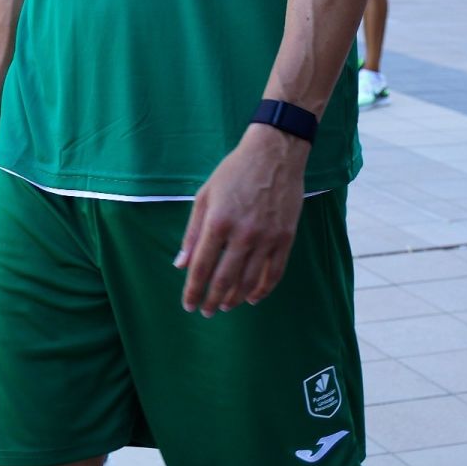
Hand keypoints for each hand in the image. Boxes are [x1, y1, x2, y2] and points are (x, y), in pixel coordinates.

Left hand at [175, 125, 307, 316]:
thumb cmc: (234, 172)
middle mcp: (242, 234)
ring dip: (235, 299)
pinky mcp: (285, 238)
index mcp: (218, 222)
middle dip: (212, 300)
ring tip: (225, 306)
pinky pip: (274, 273)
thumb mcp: (205, 196)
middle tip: (206, 311)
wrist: (274, 154)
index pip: (201, 267)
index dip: (193, 290)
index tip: (189, 304)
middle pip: (224, 279)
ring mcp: (267, 238)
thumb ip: (193, 233)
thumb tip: (181, 265)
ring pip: (249, 281)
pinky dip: (263, 290)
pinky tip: (252, 297)